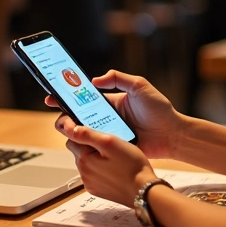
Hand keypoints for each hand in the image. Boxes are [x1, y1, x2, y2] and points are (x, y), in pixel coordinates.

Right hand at [46, 70, 184, 159]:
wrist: (173, 134)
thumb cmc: (159, 109)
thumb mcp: (140, 86)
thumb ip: (119, 78)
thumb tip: (95, 80)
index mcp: (110, 101)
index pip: (83, 98)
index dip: (67, 97)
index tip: (52, 96)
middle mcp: (106, 117)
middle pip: (79, 116)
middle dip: (65, 116)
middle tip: (61, 118)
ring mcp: (109, 133)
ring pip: (84, 132)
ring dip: (74, 131)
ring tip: (70, 130)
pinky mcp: (113, 148)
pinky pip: (96, 146)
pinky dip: (87, 145)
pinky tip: (82, 143)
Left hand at [61, 123, 158, 207]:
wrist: (144, 191)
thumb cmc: (131, 165)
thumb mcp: (111, 142)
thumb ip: (88, 134)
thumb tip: (70, 129)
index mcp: (84, 160)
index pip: (73, 139)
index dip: (85, 133)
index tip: (99, 133)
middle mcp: (83, 173)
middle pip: (79, 152)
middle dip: (90, 146)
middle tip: (110, 145)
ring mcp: (90, 184)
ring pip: (87, 163)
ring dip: (96, 158)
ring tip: (115, 157)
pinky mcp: (98, 191)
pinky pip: (94, 175)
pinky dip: (101, 170)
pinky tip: (115, 169)